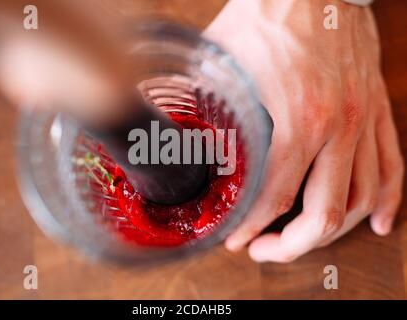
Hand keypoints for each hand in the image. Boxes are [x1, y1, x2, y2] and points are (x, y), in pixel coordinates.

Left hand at [204, 0, 403, 261]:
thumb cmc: (268, 16)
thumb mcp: (222, 60)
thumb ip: (198, 102)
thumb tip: (166, 125)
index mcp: (299, 117)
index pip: (275, 196)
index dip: (252, 228)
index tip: (237, 240)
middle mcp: (338, 126)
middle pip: (325, 214)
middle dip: (291, 244)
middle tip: (264, 248)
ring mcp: (362, 120)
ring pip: (362, 200)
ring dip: (333, 232)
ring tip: (303, 241)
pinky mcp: (375, 111)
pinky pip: (392, 167)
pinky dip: (385, 201)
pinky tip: (374, 222)